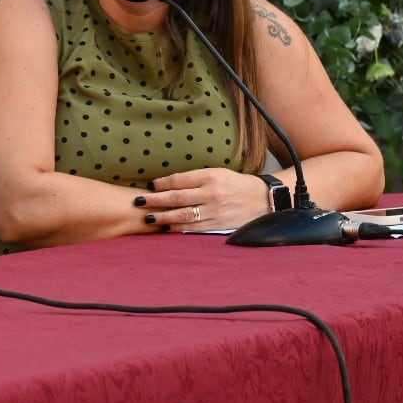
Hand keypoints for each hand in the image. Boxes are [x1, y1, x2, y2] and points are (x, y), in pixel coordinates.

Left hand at [136, 167, 268, 232]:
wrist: (263, 200)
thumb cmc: (235, 184)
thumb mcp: (217, 173)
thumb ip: (195, 179)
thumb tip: (168, 184)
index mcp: (211, 177)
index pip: (180, 180)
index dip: (162, 183)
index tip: (150, 185)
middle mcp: (212, 194)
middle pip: (177, 198)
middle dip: (155, 200)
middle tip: (138, 202)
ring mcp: (215, 212)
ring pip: (184, 216)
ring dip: (163, 218)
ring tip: (148, 218)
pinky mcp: (219, 226)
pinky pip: (195, 229)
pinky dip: (179, 229)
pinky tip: (167, 229)